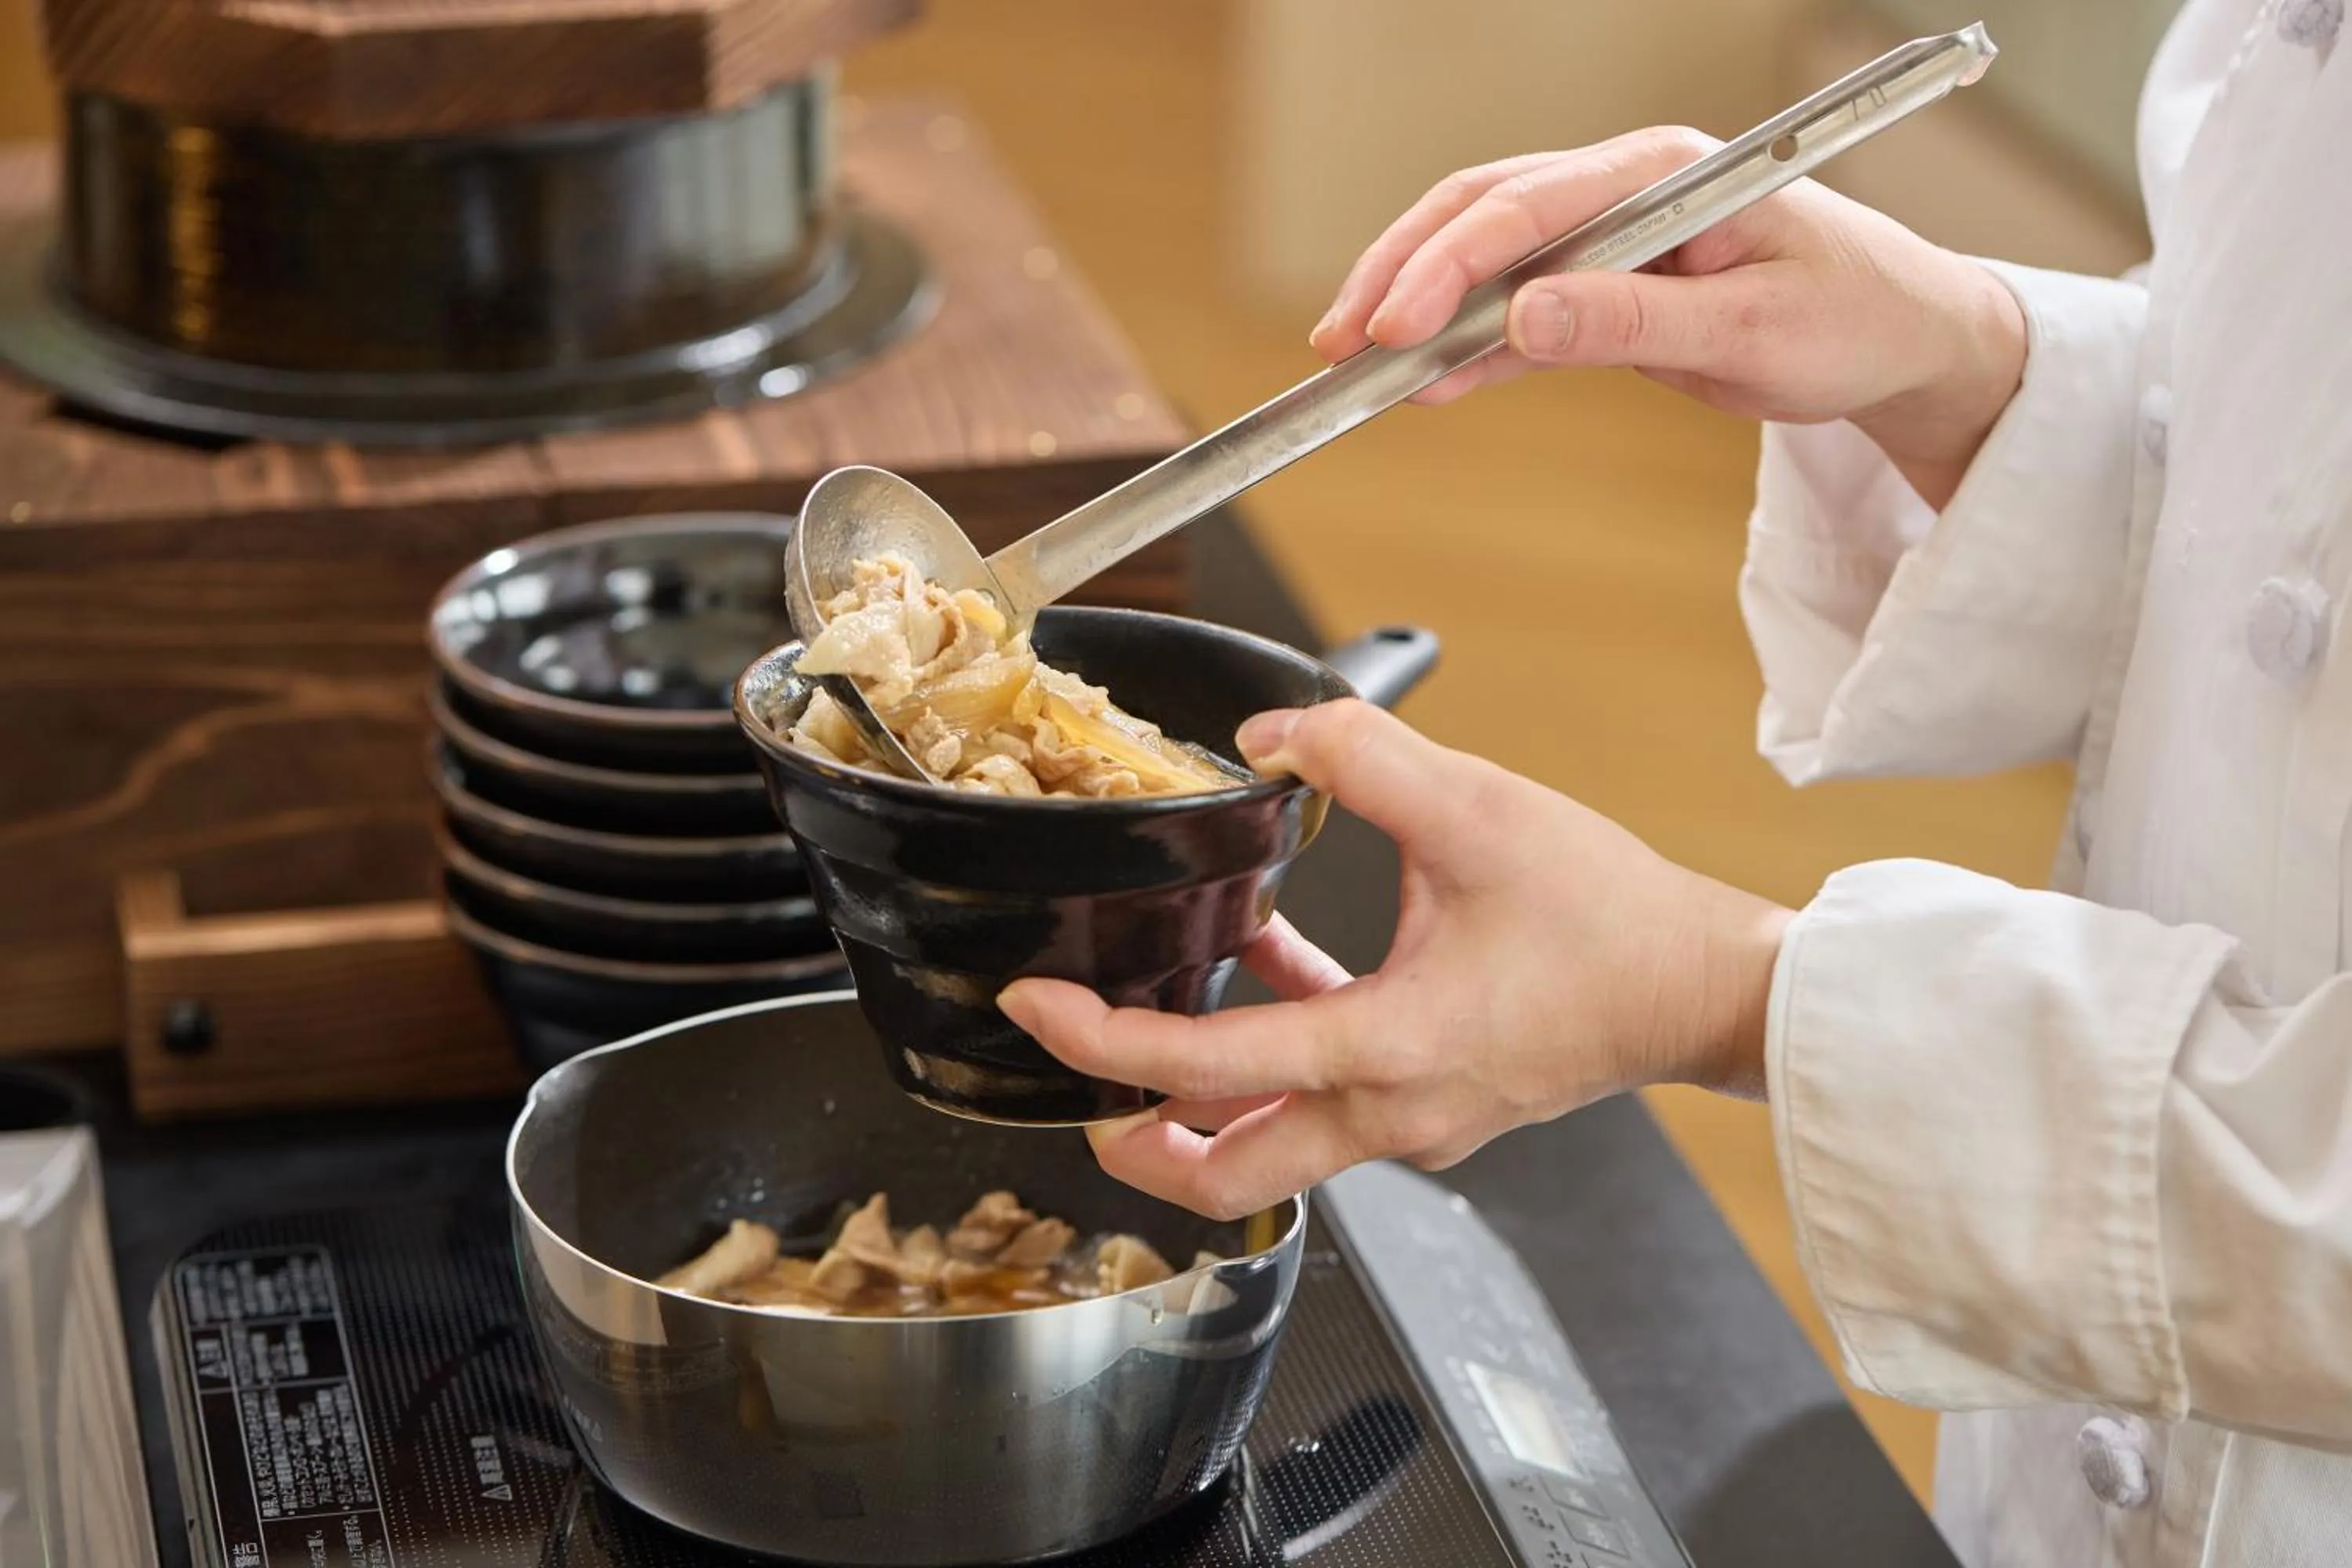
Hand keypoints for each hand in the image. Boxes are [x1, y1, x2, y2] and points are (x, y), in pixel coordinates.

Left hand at [996, 701, 1793, 1219]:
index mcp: (1383, 1053)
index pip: (1199, 1070)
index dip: (1097, 1042)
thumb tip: (1274, 732)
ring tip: (1151, 1015)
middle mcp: (1389, 1112)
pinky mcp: (1438, 1105)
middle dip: (1130, 1140)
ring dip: (1201, 1096)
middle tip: (1072, 1083)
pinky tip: (1269, 957)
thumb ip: (1361, 754)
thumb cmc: (1611, 919)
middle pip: (1222, 1170)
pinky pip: (1327, 1095)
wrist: (1707, 987)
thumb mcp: (1476, 810)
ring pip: (1271, 1144)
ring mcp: (1416, 1122)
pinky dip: (1278, 1046)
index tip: (1035, 1007)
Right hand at [1310, 128, 2027, 507]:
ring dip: (1417, 307)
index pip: (1528, 206)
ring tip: (1354, 363)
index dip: (1449, 266)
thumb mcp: (1752, 329)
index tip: (1397, 325)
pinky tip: (1425, 384)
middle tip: (1342, 342)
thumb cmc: (1853, 316)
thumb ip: (1636, 321)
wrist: (1902, 337)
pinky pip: (1516, 311)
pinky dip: (1467, 347)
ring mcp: (1609, 236)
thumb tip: (1529, 317)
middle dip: (1402, 273)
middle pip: (1481, 213)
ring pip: (1484, 257)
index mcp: (1666, 173)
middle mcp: (1626, 189)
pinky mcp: (1604, 287)